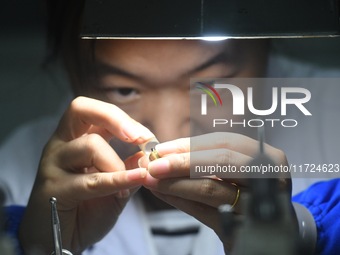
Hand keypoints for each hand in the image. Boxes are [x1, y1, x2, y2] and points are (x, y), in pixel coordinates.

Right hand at [19, 97, 153, 253]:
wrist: (59, 241)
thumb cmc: (86, 208)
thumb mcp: (113, 183)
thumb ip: (128, 166)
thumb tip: (149, 153)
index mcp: (73, 138)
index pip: (93, 110)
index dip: (121, 118)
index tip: (146, 136)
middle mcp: (60, 145)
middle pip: (81, 109)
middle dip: (116, 119)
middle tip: (139, 137)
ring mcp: (53, 164)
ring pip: (91, 146)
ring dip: (118, 163)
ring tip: (131, 181)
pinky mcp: (53, 189)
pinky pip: (92, 180)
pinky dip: (118, 179)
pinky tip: (135, 181)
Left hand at [142, 132, 290, 251]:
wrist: (268, 233)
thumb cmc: (247, 194)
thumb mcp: (235, 172)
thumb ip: (204, 161)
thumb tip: (164, 153)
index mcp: (269, 158)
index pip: (225, 142)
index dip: (190, 144)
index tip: (162, 148)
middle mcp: (270, 180)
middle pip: (221, 162)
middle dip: (182, 161)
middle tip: (153, 164)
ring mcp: (258, 207)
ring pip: (211, 188)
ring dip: (175, 182)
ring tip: (151, 178)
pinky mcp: (242, 231)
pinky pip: (204, 213)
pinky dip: (180, 201)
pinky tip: (163, 194)